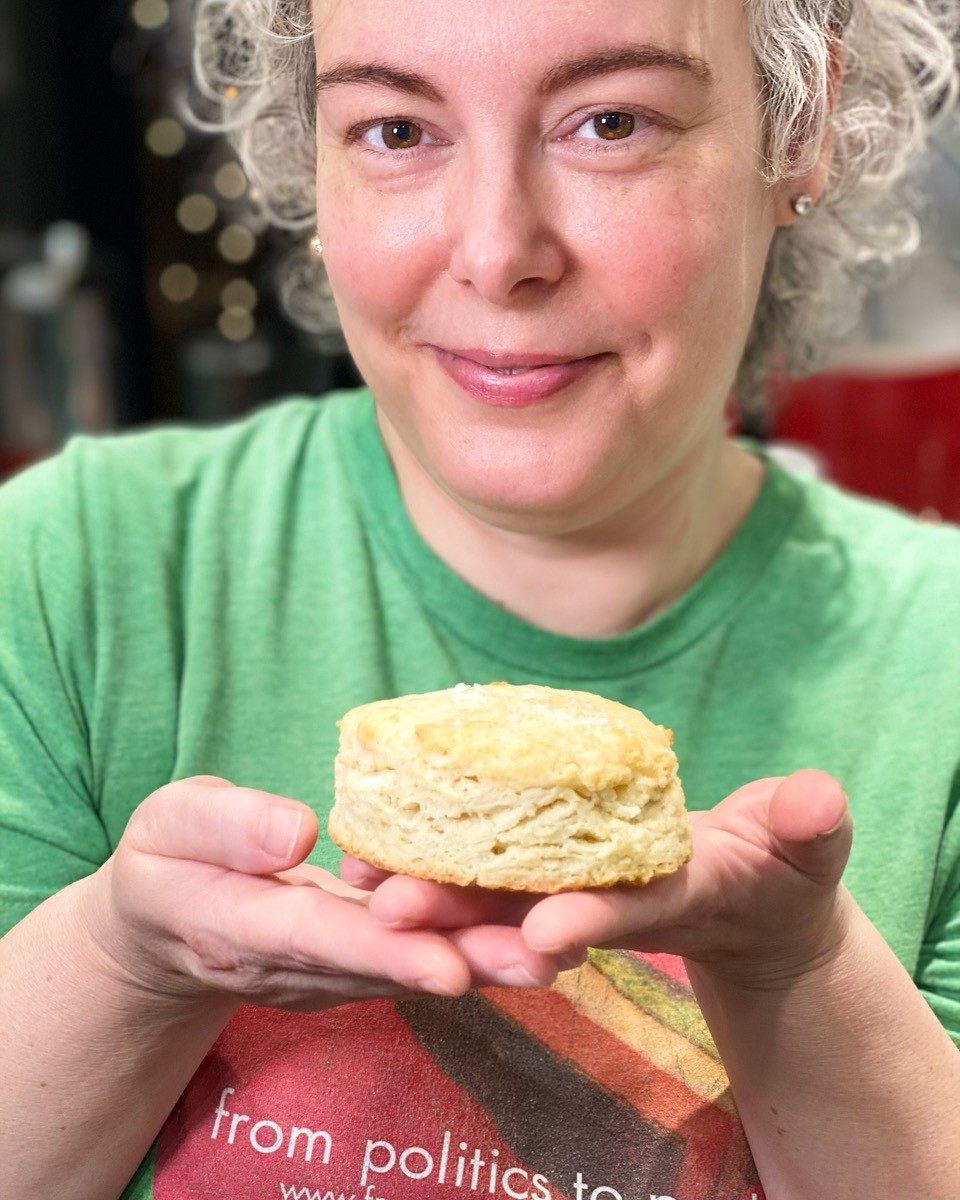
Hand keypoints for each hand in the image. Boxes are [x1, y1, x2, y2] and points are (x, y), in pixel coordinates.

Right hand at [80, 776, 562, 1011]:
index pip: (322, 940)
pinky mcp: (356, 960)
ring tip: (566, 946)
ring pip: (416, 967)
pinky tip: (535, 926)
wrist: (163, 926)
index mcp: (244, 928)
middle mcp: (300, 963)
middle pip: (391, 966)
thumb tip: (297, 831)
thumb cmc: (166, 861)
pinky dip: (475, 944)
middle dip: (471, 966)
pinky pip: (418, 953)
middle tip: (548, 959)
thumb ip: (225, 825)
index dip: (389, 953)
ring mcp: (332, 969)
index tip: (450, 967)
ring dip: (490, 962)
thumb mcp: (168, 824)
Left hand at [359, 769, 853, 989]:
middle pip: (532, 915)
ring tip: (359, 885)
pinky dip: (433, 864)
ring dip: (430, 900)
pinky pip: (485, 871)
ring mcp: (572, 891)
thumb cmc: (783, 866)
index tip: (545, 929)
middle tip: (390, 914)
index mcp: (672, 896)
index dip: (590, 918)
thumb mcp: (806, 848)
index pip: (627, 910)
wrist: (745, 898)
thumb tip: (819, 798)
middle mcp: (607, 903)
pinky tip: (374, 849)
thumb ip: (808, 827)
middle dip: (465, 920)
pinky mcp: (547, 873)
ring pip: (493, 900)